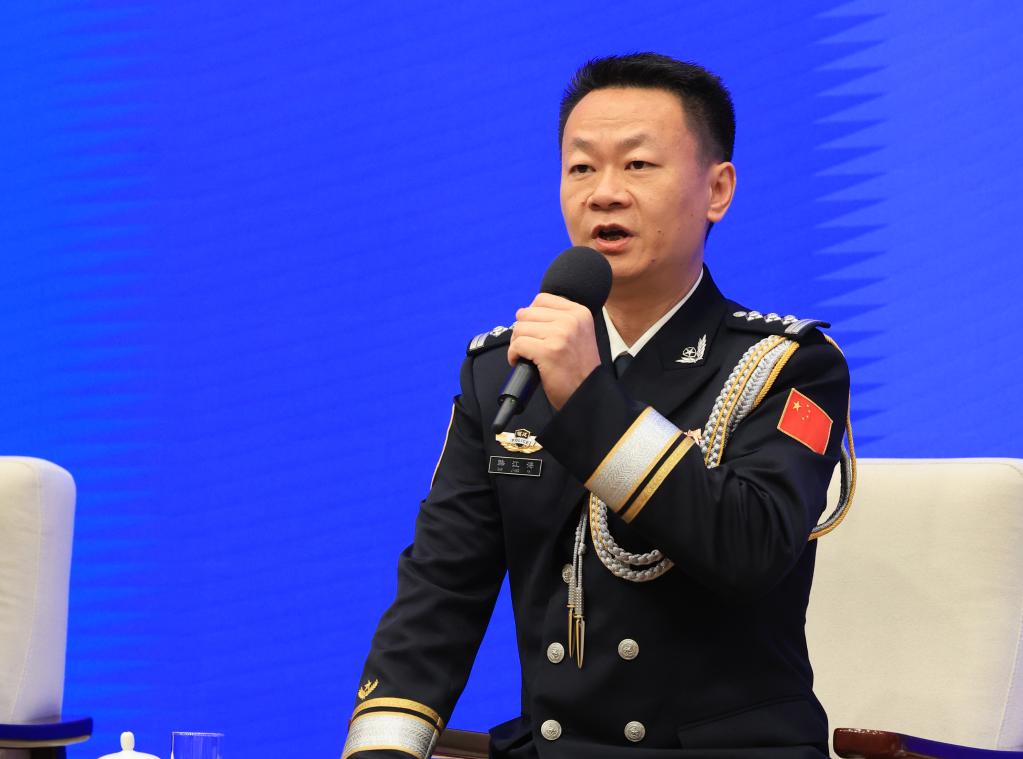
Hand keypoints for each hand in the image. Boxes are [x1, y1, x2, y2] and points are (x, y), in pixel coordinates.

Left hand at [507, 293, 600, 409]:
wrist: (587, 393)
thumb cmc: (578, 368)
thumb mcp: (578, 333)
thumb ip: (558, 319)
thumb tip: (526, 311)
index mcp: (579, 312)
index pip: (542, 299)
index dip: (532, 316)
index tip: (535, 332)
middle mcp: (571, 320)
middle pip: (527, 313)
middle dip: (522, 330)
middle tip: (528, 346)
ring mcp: (560, 334)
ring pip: (520, 328)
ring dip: (517, 343)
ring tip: (526, 355)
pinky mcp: (548, 351)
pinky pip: (517, 345)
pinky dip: (513, 355)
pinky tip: (521, 362)